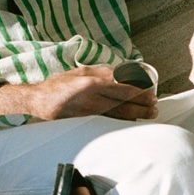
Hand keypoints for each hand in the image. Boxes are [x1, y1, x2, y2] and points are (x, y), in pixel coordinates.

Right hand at [0, 66, 157, 120]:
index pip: (122, 88)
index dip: (139, 93)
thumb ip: (101, 72)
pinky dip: (122, 123)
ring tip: (148, 116)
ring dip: (136, 116)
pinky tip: (131, 122)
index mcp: (92, 83)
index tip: (151, 94)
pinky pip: (108, 123)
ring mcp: (89, 113)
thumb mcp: (80, 71)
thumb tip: (121, 73)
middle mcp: (92, 99)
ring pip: (118, 116)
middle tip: (155, 108)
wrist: (38, 102)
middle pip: (124, 104)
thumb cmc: (59, 85)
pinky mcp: (86, 123)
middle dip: (142, 107)